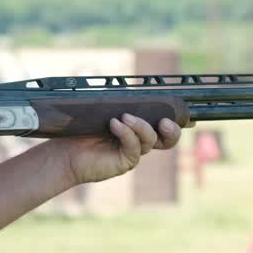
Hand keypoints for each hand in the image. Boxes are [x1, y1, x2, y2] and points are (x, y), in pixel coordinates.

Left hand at [46, 115, 183, 186]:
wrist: (65, 152)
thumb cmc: (82, 130)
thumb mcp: (104, 112)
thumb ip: (120, 104)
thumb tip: (133, 89)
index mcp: (138, 129)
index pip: (163, 125)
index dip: (178, 120)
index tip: (188, 113)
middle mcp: (140, 142)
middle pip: (168, 140)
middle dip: (172, 130)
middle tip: (166, 121)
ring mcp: (133, 153)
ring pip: (151, 140)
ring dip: (141, 126)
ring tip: (123, 117)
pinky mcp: (125, 162)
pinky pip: (134, 147)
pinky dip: (127, 133)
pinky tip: (115, 124)